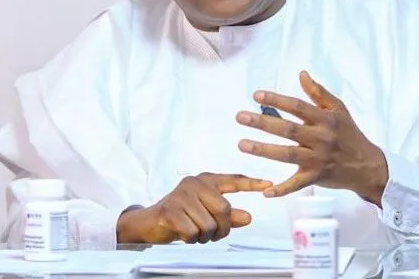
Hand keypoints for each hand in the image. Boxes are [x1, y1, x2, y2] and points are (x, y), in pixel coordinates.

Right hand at [116, 173, 271, 243]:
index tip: (269, 185)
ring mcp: (181, 195)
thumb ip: (228, 215)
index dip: (252, 183)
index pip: (233, 180)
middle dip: (222, 228)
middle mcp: (195, 183)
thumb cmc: (182, 216)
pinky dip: (191, 239)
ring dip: (204, 236)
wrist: (149, 222)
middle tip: (212, 234)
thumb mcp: (207, 214)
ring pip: (209, 224)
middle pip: (224, 209)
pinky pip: (193, 232)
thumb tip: (248, 217)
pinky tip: (183, 233)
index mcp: (206, 180)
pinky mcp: (170, 210)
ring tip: (195, 232)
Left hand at [236, 71, 388, 204]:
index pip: (297, 107)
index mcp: (324, 119)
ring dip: (263, 150)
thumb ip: (319, 92)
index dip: (276, 100)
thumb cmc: (350, 134)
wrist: (367, 165)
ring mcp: (317, 159)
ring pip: (287, 154)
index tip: (256, 95)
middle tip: (240, 117)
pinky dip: (282, 189)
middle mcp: (320, 138)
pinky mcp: (316, 177)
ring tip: (242, 144)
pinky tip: (266, 191)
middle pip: (288, 129)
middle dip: (262, 123)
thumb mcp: (339, 109)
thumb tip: (301, 74)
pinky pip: (297, 184)